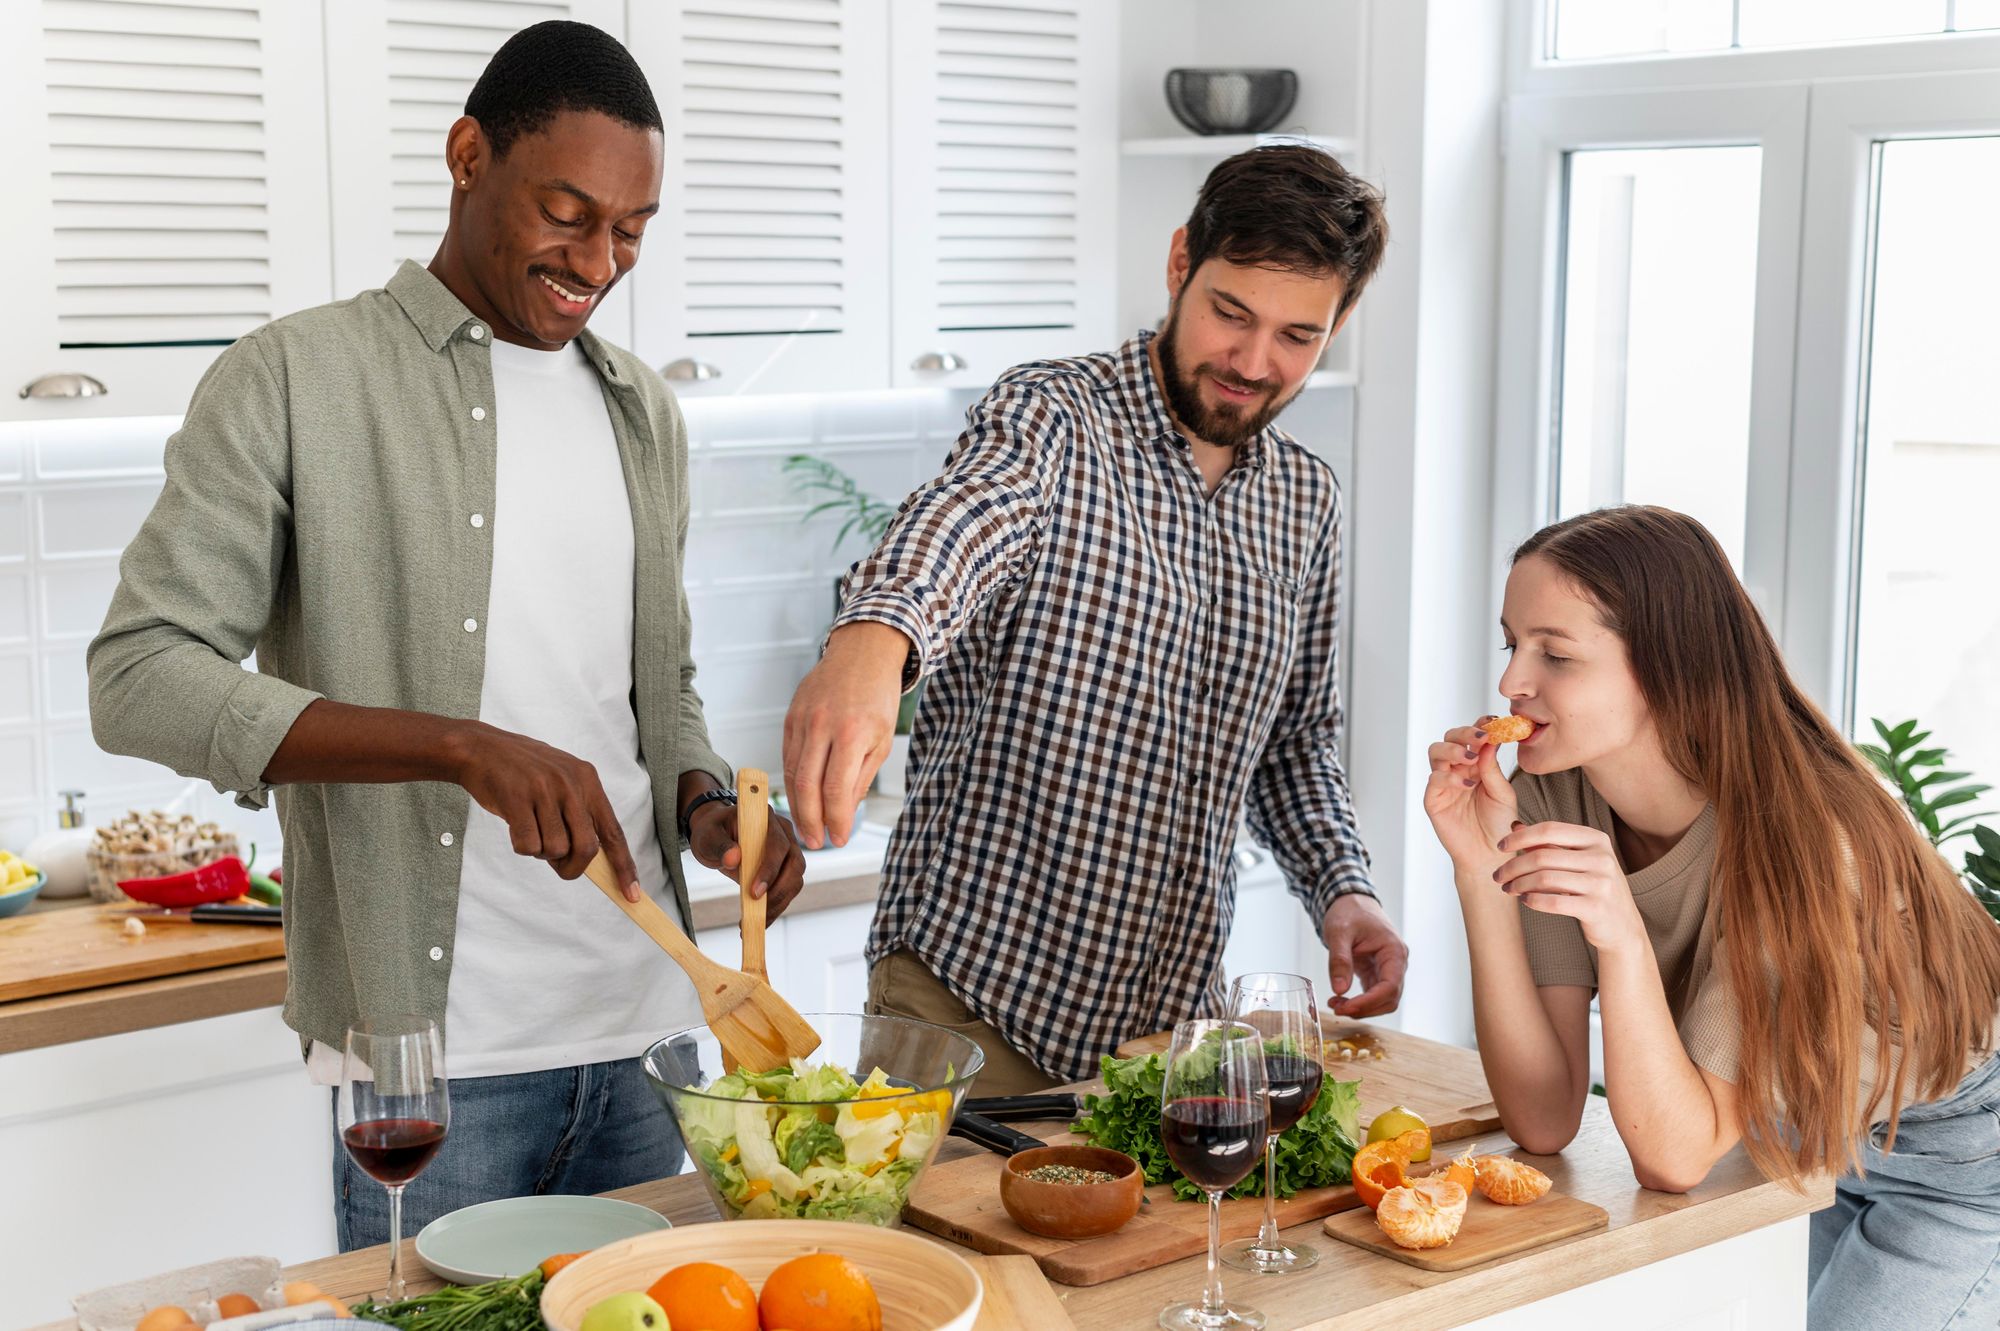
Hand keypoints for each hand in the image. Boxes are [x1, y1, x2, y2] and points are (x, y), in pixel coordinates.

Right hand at [448, 721, 641, 896]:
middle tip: (557, 865)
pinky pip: (527, 845)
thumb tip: (592, 858)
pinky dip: (521, 846)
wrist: (482, 749)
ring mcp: (544, 790)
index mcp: (588, 780)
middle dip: (572, 867)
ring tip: (530, 829)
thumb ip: (580, 813)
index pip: (613, 832)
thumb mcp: (562, 780)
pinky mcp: (517, 798)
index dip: (624, 865)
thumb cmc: (524, 773)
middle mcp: (571, 784)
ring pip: (555, 849)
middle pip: (586, 848)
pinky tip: (515, 824)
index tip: (632, 894)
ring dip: (541, 852)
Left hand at [687, 800, 807, 919]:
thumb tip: (733, 859)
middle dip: (778, 892)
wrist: (718, 835)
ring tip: (757, 921)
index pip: (777, 844)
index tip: (754, 892)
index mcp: (766, 819)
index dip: (770, 869)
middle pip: (795, 864)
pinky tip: (760, 919)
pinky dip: (777, 906)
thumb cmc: (713, 831)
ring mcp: (789, 850)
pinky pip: (788, 889)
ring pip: (795, 880)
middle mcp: (784, 833)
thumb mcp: (708, 835)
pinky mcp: (786, 867)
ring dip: (779, 903)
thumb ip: (719, 845)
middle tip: (757, 914)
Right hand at [783, 621, 909, 847]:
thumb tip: (844, 810)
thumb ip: (861, 776)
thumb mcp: (881, 739)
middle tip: (817, 842)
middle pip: (807, 786)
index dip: (836, 820)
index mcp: (852, 733)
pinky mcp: (791, 717)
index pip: (837, 789)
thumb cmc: (878, 696)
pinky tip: (800, 798)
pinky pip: (788, 756)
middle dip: (811, 821)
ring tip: (808, 827)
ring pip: (792, 774)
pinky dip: (792, 782)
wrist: (862, 653)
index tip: (838, 839)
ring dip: (798, 806)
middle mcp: (823, 726)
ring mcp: (803, 720)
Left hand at [1321, 893, 1408, 1016]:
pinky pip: (1373, 995)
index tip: (1346, 1008)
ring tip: (1335, 1004)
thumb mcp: (1339, 932)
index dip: (1369, 1002)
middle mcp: (1396, 963)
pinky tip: (1340, 1000)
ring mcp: (1388, 969)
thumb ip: (1340, 960)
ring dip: (1361, 1008)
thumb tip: (1339, 989)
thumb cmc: (1349, 911)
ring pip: (1382, 1001)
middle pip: (1389, 999)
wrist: (1351, 901)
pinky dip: (1358, 1002)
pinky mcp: (1377, 973)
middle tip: (1337, 1008)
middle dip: (1365, 1009)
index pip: (1390, 987)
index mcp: (1394, 951)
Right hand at [1423, 718, 1519, 871]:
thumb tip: (1489, 740)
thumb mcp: (1503, 793)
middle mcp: (1457, 769)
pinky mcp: (1433, 800)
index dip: (1480, 725)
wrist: (1490, 854)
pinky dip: (1450, 778)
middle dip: (1464, 733)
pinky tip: (1467, 784)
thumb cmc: (1499, 825)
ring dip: (1453, 750)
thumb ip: (1493, 768)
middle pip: (1450, 738)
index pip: (1473, 737)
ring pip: (1436, 752)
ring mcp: (1443, 784)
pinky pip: (1434, 780)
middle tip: (1480, 737)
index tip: (1493, 721)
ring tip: (1471, 759)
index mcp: (1476, 764)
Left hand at [1493, 822, 1645, 952]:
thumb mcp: (1577, 861)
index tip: (1500, 846)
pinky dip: (1533, 900)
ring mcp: (1602, 883)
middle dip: (1513, 866)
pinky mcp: (1597, 908)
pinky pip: (1553, 901)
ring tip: (1508, 889)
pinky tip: (1525, 900)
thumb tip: (1514, 825)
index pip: (1549, 829)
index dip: (1520, 837)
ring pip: (1544, 879)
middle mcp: (1602, 858)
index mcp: (1596, 839)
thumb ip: (1548, 843)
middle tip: (1498, 876)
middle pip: (1542, 856)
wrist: (1622, 927)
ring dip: (1518, 884)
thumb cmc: (1594, 888)